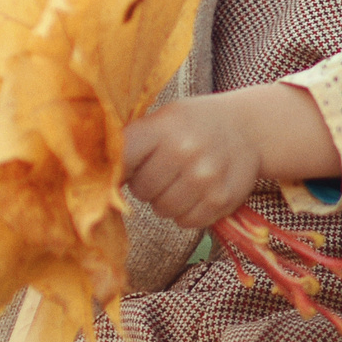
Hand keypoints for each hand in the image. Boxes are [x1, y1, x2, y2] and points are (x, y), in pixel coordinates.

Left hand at [121, 85, 338, 231]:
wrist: (248, 128)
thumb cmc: (193, 125)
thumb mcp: (163, 119)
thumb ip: (132, 142)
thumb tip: (93, 174)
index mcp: (163, 127)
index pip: (122, 159)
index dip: (117, 171)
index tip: (120, 172)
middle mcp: (184, 151)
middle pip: (141, 190)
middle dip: (147, 185)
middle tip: (162, 171)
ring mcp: (205, 177)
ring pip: (163, 209)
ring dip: (167, 201)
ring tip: (181, 180)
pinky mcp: (221, 200)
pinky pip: (186, 222)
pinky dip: (187, 212)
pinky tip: (197, 192)